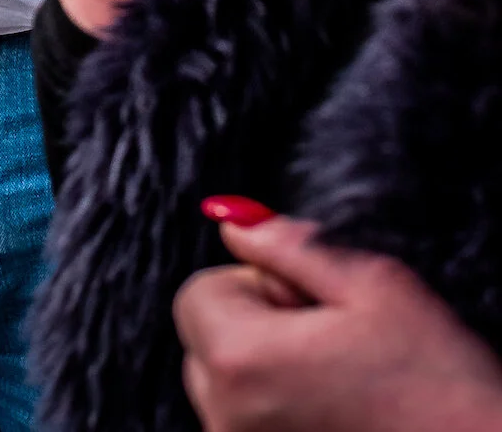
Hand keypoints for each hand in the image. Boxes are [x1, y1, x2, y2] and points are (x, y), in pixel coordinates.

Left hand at [175, 208, 501, 431]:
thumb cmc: (436, 380)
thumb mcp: (371, 283)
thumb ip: (287, 244)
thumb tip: (232, 221)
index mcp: (240, 359)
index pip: (197, 291)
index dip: (254, 284)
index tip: (307, 301)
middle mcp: (227, 418)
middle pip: (205, 343)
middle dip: (254, 326)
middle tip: (328, 338)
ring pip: (227, 389)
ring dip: (266, 371)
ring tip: (339, 378)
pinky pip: (248, 426)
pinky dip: (278, 412)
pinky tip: (337, 412)